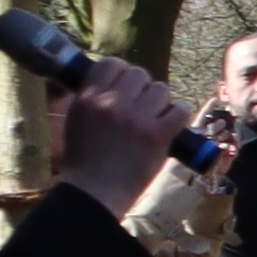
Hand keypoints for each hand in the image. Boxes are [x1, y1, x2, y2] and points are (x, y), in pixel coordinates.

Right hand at [51, 56, 187, 201]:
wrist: (94, 193)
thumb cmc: (84, 161)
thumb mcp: (76, 121)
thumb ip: (92, 98)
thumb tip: (112, 80)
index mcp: (88, 98)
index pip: (111, 63)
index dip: (122, 72)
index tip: (125, 85)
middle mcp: (111, 104)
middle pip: (139, 74)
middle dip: (142, 88)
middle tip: (140, 106)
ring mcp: (136, 118)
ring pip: (161, 90)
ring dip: (160, 103)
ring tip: (152, 119)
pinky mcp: (157, 134)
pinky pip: (180, 110)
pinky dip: (178, 117)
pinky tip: (169, 128)